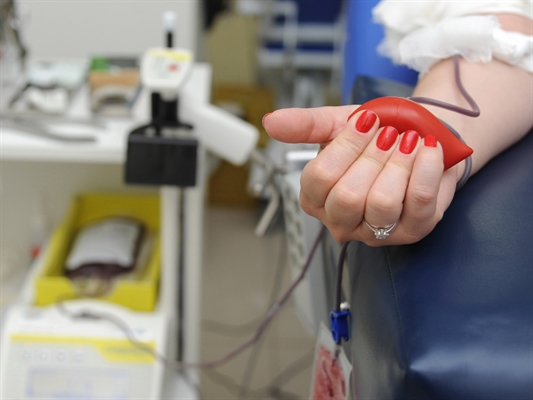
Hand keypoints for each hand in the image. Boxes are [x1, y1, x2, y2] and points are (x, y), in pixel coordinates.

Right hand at [263, 106, 458, 245]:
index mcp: (316, 198)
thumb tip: (270, 121)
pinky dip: (425, 169)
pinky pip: (419, 203)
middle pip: (347, 197)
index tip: (366, 121)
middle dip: (372, 157)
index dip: (345, 147)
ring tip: (408, 140)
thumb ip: (304, 125)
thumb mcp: (336, 124)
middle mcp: (342, 221)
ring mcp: (377, 231)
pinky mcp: (413, 230)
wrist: (419, 136)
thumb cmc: (376, 134)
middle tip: (388, 133)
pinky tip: (426, 149)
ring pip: (381, 204)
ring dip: (398, 163)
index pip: (319, 179)